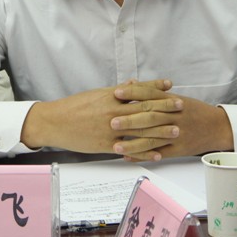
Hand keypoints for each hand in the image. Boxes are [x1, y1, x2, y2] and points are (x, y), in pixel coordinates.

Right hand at [20, 79, 182, 153]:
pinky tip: (158, 153)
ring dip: (160, 130)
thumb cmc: (75, 106)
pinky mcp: (106, 144)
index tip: (170, 86)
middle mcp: (113, 111)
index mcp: (111, 97)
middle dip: (165, 108)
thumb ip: (117, 90)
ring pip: (140, 130)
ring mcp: (110, 129)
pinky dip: (145, 152)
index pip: (138, 90)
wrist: (55, 122)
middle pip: (144, 109)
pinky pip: (130, 149)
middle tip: (181, 107)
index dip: (156, 88)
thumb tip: (133, 83)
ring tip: (176, 130)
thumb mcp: (96, 94)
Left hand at [110, 86, 234, 161]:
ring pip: (153, 139)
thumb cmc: (194, 111)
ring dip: (133, 143)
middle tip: (112, 121)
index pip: (150, 95)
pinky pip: (159, 153)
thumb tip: (132, 85)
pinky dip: (143, 156)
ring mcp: (177, 134)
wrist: (217, 127)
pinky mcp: (179, 149)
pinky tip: (129, 157)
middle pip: (150, 117)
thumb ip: (156, 93)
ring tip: (116, 145)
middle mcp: (175, 117)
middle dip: (130, 120)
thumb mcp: (177, 98)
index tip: (116, 92)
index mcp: (173, 101)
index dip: (133, 93)